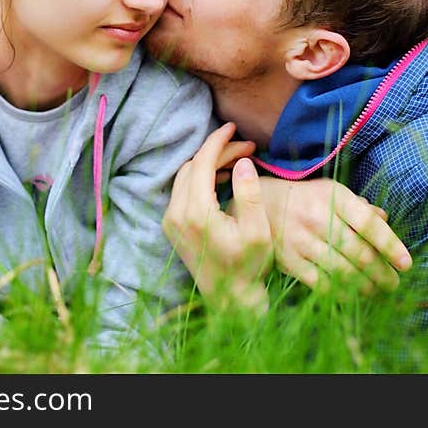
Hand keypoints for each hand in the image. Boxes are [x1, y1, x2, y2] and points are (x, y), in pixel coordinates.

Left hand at [163, 122, 272, 314]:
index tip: (234, 127)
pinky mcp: (171, 226)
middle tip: (247, 148)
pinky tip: (222, 177)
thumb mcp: (258, 231)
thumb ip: (250, 194)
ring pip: (186, 176)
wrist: (229, 299)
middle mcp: (175, 214)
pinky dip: (200, 177)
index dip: (218, 141)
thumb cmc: (248, 266)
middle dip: (218, 151)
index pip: (202, 162)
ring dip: (209, 163)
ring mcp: (170, 221)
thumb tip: (242, 162)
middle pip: (193, 166)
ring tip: (238, 160)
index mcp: (195, 212)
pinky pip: (182, 190)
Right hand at [256, 177, 411, 295]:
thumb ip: (359, 207)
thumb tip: (385, 219)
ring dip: (366, 286)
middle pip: (358, 252)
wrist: (259, 204)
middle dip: (382, 273)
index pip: (369, 224)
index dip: (390, 245)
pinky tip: (353, 295)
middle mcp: (318, 217)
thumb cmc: (305, 199)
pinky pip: (321, 283)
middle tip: (393, 284)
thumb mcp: (332, 192)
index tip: (406, 264)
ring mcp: (302, 240)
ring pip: (342, 270)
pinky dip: (341, 292)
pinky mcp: (289, 259)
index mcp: (334, 197)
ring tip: (377, 291)